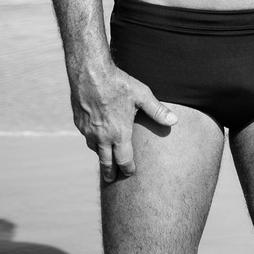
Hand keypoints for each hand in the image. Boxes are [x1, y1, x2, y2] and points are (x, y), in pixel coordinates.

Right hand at [69, 64, 176, 181]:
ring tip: (106, 159)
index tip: (131, 173)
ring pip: (95, 150)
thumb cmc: (119, 84)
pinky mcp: (79, 123)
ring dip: (101, 156)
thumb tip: (175, 121)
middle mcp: (102, 137)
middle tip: (112, 179)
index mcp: (119, 134)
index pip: (124, 160)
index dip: (128, 169)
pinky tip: (96, 137)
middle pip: (106, 162)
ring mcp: (88, 131)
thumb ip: (158, 111)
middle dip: (111, 172)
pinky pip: (87, 137)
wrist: (90, 74)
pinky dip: (93, 141)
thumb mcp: (142, 96)